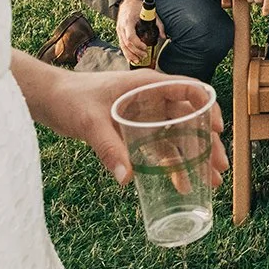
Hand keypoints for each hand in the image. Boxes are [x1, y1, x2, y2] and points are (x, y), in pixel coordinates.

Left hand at [35, 68, 228, 188]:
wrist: (48, 100)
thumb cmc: (70, 98)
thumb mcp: (89, 122)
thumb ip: (108, 148)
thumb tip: (126, 178)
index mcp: (148, 85)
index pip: (189, 90)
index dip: (208, 107)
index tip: (217, 130)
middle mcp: (152, 98)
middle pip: (189, 120)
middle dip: (207, 144)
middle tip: (220, 168)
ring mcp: (144, 115)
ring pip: (178, 137)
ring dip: (194, 158)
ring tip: (210, 182)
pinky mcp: (134, 131)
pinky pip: (160, 148)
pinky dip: (171, 164)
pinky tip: (180, 183)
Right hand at [116, 0, 162, 65]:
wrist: (127, 1)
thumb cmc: (138, 6)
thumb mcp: (150, 13)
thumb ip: (158, 24)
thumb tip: (163, 36)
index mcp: (128, 22)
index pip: (130, 37)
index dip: (138, 44)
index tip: (145, 47)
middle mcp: (121, 27)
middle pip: (126, 44)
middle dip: (135, 52)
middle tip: (145, 55)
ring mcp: (119, 30)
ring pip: (122, 46)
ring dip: (130, 55)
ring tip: (138, 60)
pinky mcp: (119, 32)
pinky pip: (121, 45)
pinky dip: (126, 53)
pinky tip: (131, 58)